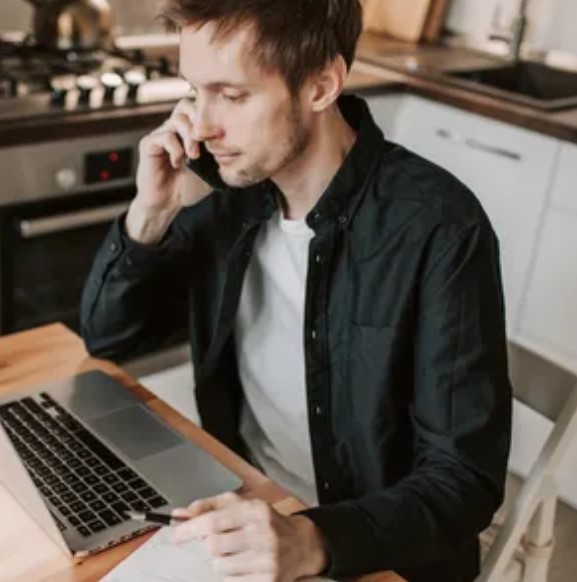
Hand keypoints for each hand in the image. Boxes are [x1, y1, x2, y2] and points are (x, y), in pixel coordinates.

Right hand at [126, 98, 213, 243]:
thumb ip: (221, 156)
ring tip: (194, 156)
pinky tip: (178, 163)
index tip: (221, 136)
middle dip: (200, 122)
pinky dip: (175, 148)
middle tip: (208, 142)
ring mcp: (161, 135)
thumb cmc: (189, 187)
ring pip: (177, 119)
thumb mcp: (212, 170)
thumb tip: (238, 145)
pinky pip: (164, 136)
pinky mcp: (149, 144)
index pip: (198, 109)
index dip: (210, 117)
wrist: (168, 203)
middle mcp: (174, 129)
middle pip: (186, 106)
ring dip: (190, 137)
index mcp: (188, 132)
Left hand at [171, 492, 327, 581]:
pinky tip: (243, 565)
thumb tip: (180, 514)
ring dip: (221, 562)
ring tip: (235, 553)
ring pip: (221, 567)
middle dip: (210, 545)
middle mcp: (263, 533)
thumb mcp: (241, 505)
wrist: (300, 545)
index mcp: (255, 510)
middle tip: (218, 542)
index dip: (190, 529)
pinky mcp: (267, 581)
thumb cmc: (265, 522)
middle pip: (214, 546)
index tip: (176, 534)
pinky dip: (231, 575)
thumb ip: (210, 506)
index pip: (214, 521)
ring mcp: (266, 560)